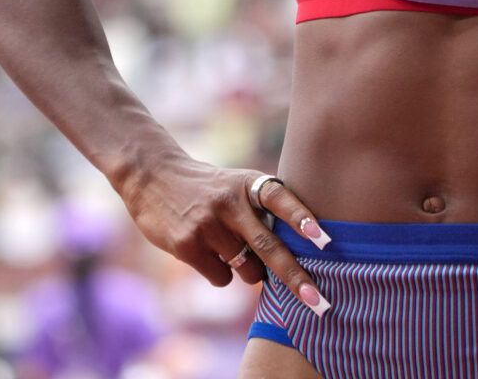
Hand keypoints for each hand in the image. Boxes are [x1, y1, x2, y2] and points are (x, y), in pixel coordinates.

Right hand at [118, 156, 332, 315]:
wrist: (152, 176)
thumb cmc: (207, 188)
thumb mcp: (236, 184)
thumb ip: (261, 210)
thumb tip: (292, 255)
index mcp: (247, 183)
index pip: (280, 200)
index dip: (302, 220)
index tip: (325, 240)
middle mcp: (229, 203)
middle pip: (268, 246)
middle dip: (295, 277)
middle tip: (318, 301)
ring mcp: (207, 225)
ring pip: (247, 269)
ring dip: (250, 271)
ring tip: (231, 248)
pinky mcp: (187, 246)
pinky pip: (221, 278)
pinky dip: (221, 274)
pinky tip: (207, 253)